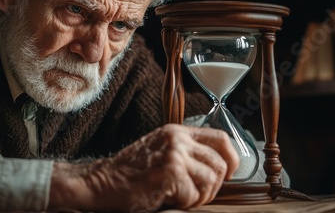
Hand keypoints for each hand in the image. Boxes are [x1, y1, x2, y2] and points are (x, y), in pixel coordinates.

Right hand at [48, 124, 238, 211]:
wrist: (102, 182)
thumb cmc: (131, 173)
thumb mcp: (160, 152)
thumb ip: (186, 152)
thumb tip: (219, 168)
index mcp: (177, 132)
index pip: (221, 138)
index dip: (232, 158)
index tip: (229, 174)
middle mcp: (178, 139)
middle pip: (220, 164)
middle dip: (213, 186)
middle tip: (194, 194)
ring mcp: (174, 155)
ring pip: (211, 181)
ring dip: (199, 197)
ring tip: (180, 197)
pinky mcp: (169, 173)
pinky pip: (195, 195)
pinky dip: (185, 203)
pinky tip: (168, 199)